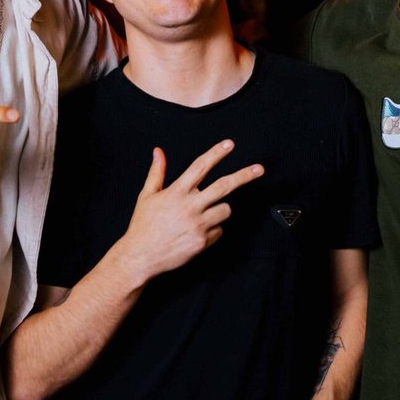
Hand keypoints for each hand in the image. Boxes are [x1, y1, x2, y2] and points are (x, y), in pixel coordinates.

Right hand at [114, 140, 263, 282]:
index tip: (229, 144)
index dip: (216, 153)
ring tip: (203, 215)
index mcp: (176, 192)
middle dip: (244, 176)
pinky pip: (219, 230)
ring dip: (220, 210)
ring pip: (226, 210)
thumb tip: (158, 152)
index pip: (200, 166)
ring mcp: (198, 224)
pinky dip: (212, 230)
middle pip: (224, 186)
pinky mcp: (203, 241)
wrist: (140, 256)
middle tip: (259, 169)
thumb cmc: (143, 226)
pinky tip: (196, 233)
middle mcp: (190, 206)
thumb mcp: (146, 196)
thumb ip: (157, 172)